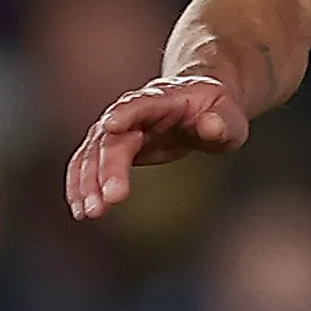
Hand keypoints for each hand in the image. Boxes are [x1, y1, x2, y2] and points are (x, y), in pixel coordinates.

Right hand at [66, 71, 249, 221]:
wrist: (199, 102)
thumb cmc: (217, 111)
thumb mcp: (230, 116)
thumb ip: (221, 121)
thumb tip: (211, 126)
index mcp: (164, 98)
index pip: (141, 103)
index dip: (126, 112)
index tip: (111, 126)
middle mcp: (133, 110)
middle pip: (113, 137)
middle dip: (107, 168)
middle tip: (108, 201)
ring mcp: (120, 127)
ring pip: (94, 152)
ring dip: (87, 182)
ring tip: (88, 213)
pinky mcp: (114, 145)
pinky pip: (90, 164)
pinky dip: (81, 185)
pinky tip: (79, 209)